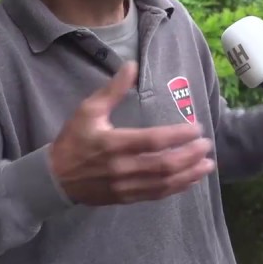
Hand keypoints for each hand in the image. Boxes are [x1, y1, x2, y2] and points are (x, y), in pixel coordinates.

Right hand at [48, 62, 215, 204]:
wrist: (54, 178)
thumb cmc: (73, 140)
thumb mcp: (88, 110)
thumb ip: (112, 90)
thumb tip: (131, 65)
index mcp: (113, 143)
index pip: (153, 140)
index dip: (178, 135)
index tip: (196, 128)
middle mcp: (121, 167)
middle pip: (164, 164)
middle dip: (190, 155)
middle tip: (207, 146)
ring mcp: (124, 185)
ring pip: (163, 182)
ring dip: (189, 174)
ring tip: (208, 164)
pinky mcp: (125, 198)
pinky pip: (156, 194)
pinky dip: (176, 188)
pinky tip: (190, 179)